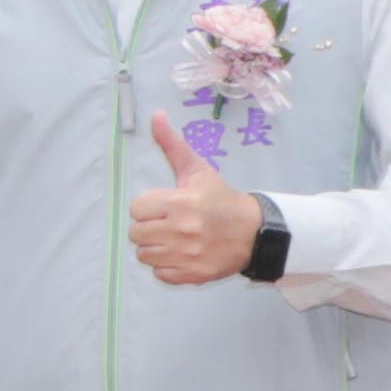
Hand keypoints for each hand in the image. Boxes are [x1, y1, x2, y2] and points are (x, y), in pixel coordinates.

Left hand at [131, 120, 267, 286]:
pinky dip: (167, 267)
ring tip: (175, 238)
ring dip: (156, 248)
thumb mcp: (198, 170)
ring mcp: (187, 255)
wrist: (254, 232)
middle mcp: (183, 230)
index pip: (137, 209)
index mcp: (181, 203)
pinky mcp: (192, 275)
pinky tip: (183, 254)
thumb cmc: (220, 199)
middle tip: (170, 223)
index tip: (167, 206)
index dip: (149, 207)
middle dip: (150, 227)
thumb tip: (156, 115)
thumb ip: (173, 144)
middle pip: (136, 234)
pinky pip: (160, 273)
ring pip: (144, 255)